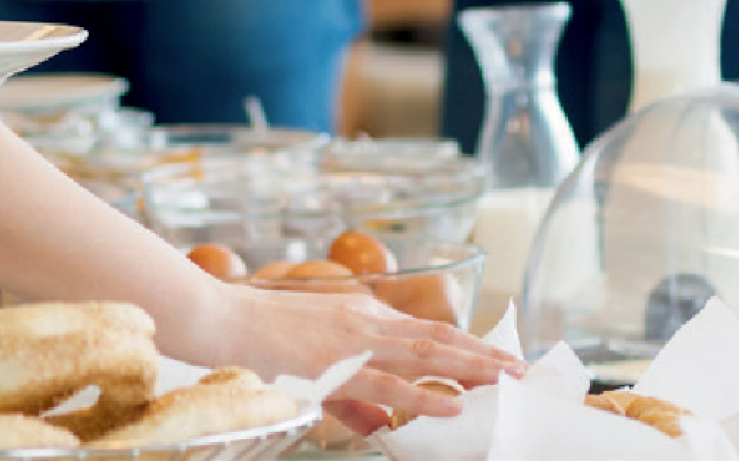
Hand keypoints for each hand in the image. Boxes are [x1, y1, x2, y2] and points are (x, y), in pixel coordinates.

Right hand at [189, 283, 527, 435]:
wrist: (213, 317)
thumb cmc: (253, 337)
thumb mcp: (310, 364)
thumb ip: (350, 397)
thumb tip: (381, 424)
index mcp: (360, 315)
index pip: (426, 331)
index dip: (467, 345)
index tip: (500, 359)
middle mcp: (364, 320)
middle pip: (439, 337)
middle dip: (485, 355)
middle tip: (525, 370)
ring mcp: (350, 339)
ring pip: (425, 353)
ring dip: (470, 367)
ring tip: (507, 380)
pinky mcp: (331, 362)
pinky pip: (387, 381)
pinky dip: (422, 394)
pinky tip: (450, 404)